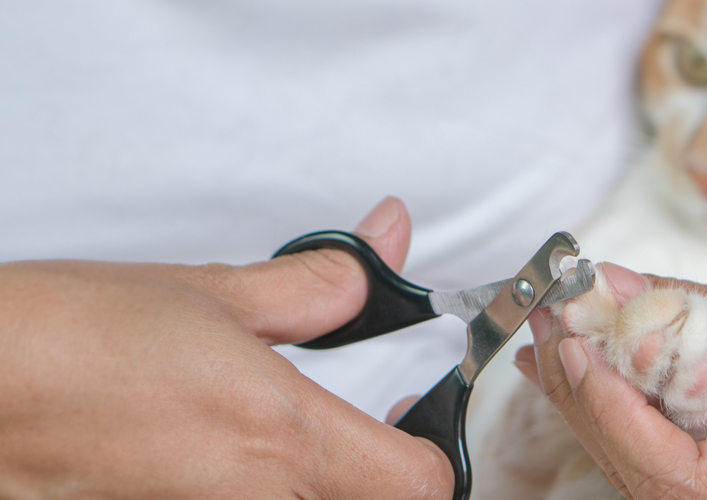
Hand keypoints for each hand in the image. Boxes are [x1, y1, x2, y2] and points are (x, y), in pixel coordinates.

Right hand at [0, 197, 452, 498]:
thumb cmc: (62, 342)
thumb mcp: (208, 294)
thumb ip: (315, 286)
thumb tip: (383, 245)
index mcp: (280, 438)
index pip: (420, 484)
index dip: (429, 449)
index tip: (413, 418)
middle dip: (376, 472)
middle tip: (358, 429)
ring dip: (314, 482)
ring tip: (271, 439)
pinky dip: (253, 491)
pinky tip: (217, 457)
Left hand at [517, 264, 706, 499]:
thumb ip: (703, 314)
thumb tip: (610, 288)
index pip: (679, 478)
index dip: (616, 412)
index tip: (576, 347)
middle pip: (650, 479)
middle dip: (591, 401)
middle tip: (551, 328)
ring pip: (650, 475)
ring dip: (598, 406)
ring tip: (556, 344)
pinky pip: (669, 465)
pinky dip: (628, 414)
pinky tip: (596, 373)